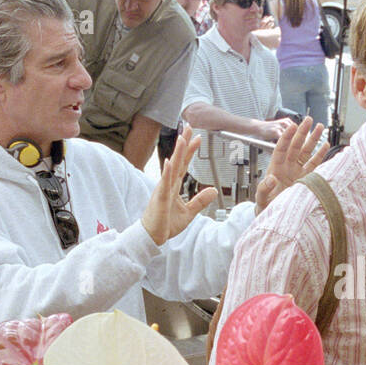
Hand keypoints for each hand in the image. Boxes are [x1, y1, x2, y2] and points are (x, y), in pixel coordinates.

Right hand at [141, 127, 216, 243]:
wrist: (152, 237)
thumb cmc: (165, 224)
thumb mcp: (189, 212)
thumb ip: (200, 200)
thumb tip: (214, 190)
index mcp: (173, 186)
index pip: (183, 164)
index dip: (190, 151)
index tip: (197, 138)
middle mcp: (167, 184)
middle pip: (177, 160)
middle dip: (183, 144)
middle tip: (189, 127)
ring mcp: (163, 190)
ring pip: (171, 168)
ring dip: (176, 153)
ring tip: (181, 139)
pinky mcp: (160, 200)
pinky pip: (164, 184)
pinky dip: (167, 172)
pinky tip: (169, 162)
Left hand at [255, 117, 329, 210]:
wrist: (276, 219)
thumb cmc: (266, 208)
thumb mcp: (261, 199)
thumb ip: (264, 188)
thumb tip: (271, 178)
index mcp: (276, 168)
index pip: (281, 148)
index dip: (286, 137)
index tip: (292, 126)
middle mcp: (288, 167)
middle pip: (295, 146)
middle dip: (302, 132)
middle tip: (308, 119)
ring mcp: (298, 172)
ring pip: (306, 152)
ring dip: (313, 140)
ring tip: (320, 127)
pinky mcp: (307, 179)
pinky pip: (315, 165)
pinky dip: (320, 155)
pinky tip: (325, 145)